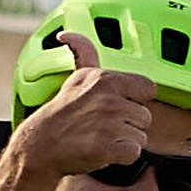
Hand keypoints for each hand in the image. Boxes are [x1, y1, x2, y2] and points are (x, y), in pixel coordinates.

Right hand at [7, 27, 155, 182]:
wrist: (42, 145)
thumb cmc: (63, 112)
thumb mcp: (76, 77)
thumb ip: (83, 53)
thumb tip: (67, 34)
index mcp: (106, 80)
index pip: (148, 88)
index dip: (135, 100)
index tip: (116, 105)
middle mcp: (109, 100)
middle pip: (145, 117)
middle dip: (129, 124)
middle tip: (104, 125)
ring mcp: (109, 124)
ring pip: (141, 137)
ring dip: (124, 141)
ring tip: (101, 137)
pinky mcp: (107, 148)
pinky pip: (133, 153)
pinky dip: (121, 156)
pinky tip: (103, 150)